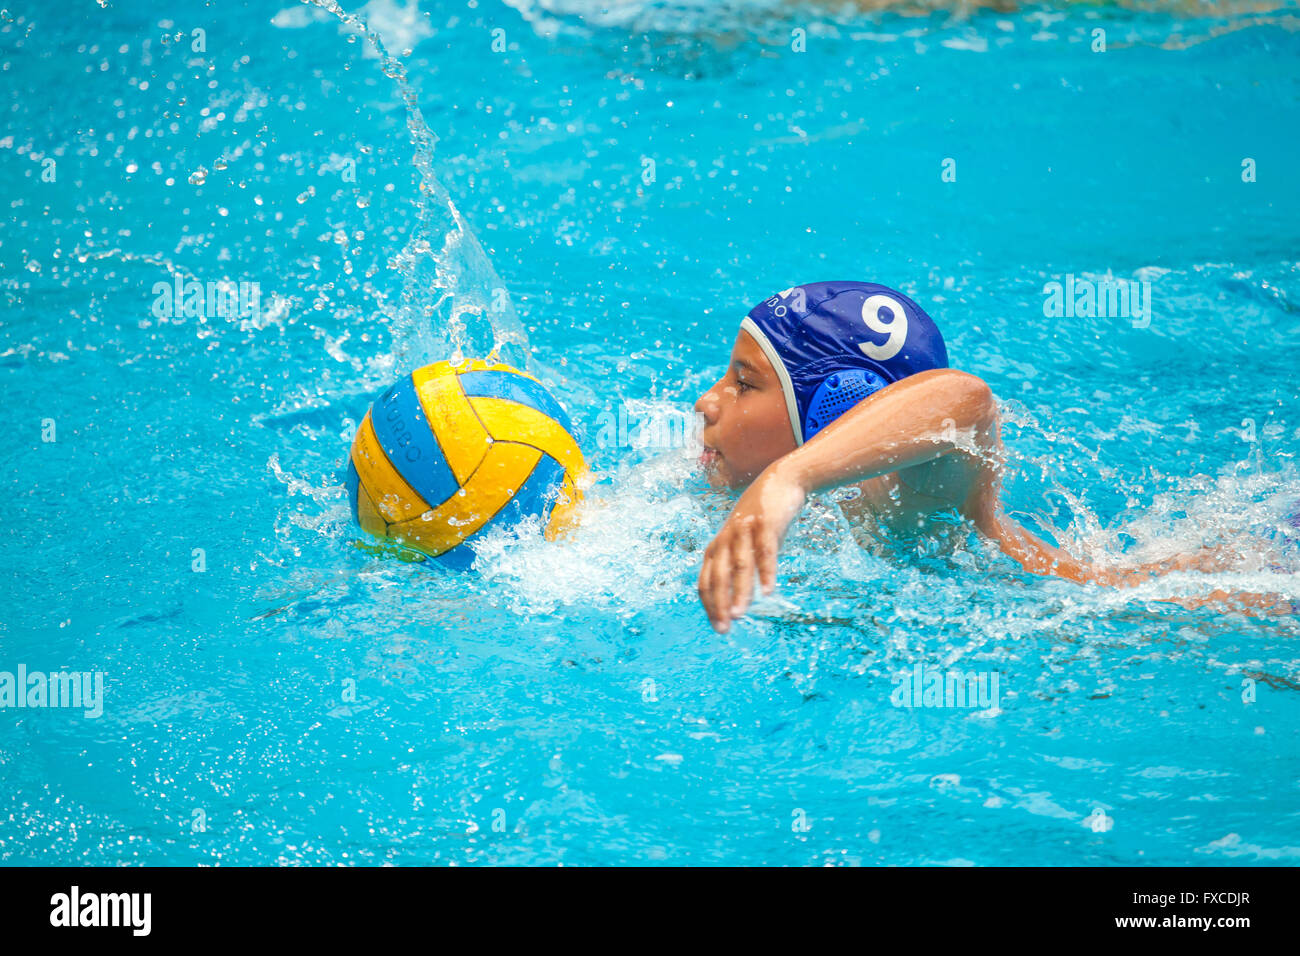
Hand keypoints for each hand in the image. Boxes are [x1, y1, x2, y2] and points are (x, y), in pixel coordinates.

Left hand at [698, 464, 807, 632]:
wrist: (781, 480)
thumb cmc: (761, 518)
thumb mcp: (743, 541)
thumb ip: (736, 565)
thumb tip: (735, 598)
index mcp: (718, 546)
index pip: (706, 582)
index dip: (710, 606)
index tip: (719, 628)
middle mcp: (726, 539)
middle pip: (718, 577)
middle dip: (719, 604)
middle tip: (724, 629)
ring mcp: (745, 530)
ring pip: (739, 566)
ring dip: (739, 592)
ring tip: (739, 614)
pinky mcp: (766, 524)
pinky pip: (765, 552)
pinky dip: (766, 572)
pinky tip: (768, 591)